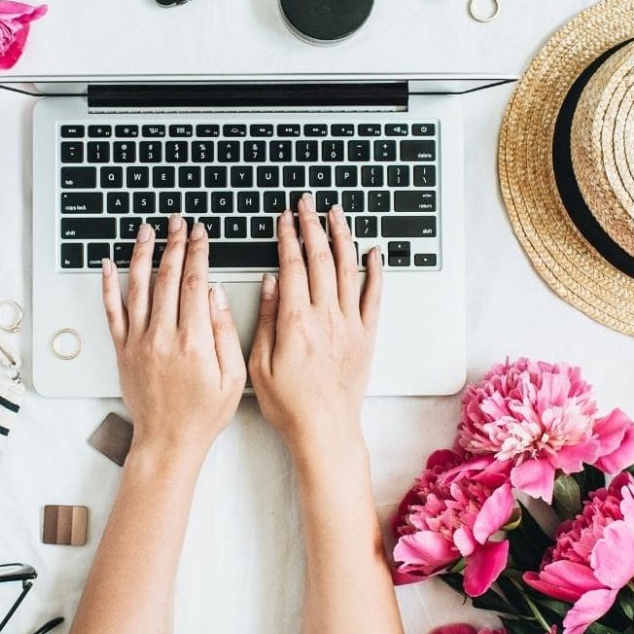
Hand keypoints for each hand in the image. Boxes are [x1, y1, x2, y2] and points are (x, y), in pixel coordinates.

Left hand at [102, 214, 245, 461]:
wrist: (168, 441)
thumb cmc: (204, 414)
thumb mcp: (233, 377)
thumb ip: (224, 332)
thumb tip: (215, 294)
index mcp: (193, 341)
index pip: (195, 283)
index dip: (198, 253)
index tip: (200, 234)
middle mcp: (162, 337)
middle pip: (167, 278)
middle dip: (174, 244)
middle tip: (177, 222)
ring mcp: (139, 342)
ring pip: (137, 287)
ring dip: (142, 254)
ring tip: (146, 230)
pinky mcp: (123, 350)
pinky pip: (112, 311)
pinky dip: (108, 285)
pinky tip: (108, 264)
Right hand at [250, 194, 382, 462]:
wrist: (325, 429)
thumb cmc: (289, 404)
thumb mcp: (259, 363)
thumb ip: (267, 319)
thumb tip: (271, 282)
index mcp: (296, 322)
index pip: (291, 266)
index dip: (287, 237)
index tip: (283, 219)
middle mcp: (326, 317)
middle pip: (320, 259)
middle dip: (312, 226)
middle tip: (306, 204)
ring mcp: (349, 324)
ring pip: (347, 269)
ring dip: (341, 237)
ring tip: (336, 214)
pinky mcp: (366, 335)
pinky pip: (373, 296)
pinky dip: (374, 271)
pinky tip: (372, 252)